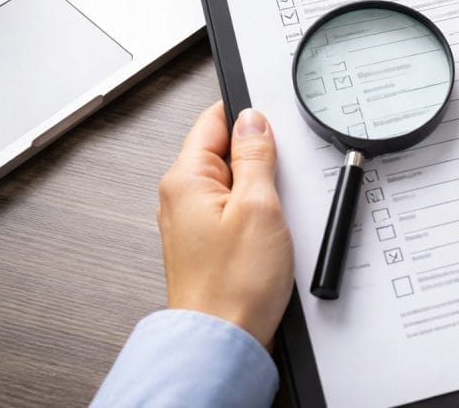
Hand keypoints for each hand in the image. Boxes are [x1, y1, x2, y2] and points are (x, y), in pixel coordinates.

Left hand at [157, 102, 293, 348]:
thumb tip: (252, 120)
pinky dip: (256, 213)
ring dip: (260, 189)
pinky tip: (269, 232)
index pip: (213, 120)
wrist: (224, 341)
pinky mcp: (209, 242)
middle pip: (225, 151)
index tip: (272, 122)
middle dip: (258, 157)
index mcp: (185, 179)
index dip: (246, 115)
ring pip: (234, 182)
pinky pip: (235, 209)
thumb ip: (255, 156)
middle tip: (277, 181)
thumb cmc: (233, 285)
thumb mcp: (258, 206)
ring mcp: (193, 220)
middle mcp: (181, 197)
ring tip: (272, 214)